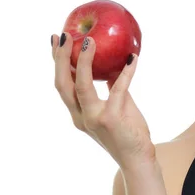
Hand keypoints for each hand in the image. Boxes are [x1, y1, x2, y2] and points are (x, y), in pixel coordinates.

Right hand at [52, 32, 155, 168]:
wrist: (137, 159)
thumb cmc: (128, 133)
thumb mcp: (117, 107)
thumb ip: (113, 88)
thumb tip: (115, 64)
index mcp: (78, 113)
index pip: (62, 84)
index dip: (58, 61)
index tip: (57, 40)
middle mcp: (80, 116)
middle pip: (63, 83)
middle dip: (61, 58)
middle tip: (64, 35)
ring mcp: (94, 118)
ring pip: (82, 86)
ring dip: (85, 61)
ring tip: (90, 41)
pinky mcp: (111, 119)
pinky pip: (118, 89)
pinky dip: (126, 72)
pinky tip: (133, 59)